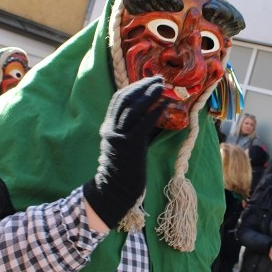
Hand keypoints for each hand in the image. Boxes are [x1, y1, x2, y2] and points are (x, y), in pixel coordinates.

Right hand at [82, 77, 166, 229]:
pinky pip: (143, 124)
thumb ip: (136, 130)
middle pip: (125, 99)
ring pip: (133, 108)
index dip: (133, 87)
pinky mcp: (130, 146)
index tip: (147, 81)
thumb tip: (157, 115)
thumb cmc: (124, 170)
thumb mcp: (126, 145)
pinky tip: (164, 106)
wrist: (114, 191)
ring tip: (161, 87)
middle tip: (158, 79)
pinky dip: (154, 113)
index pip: (118, 100)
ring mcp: (119, 136)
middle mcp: (111, 129)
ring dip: (149, 95)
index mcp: (108, 127)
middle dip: (142, 86)